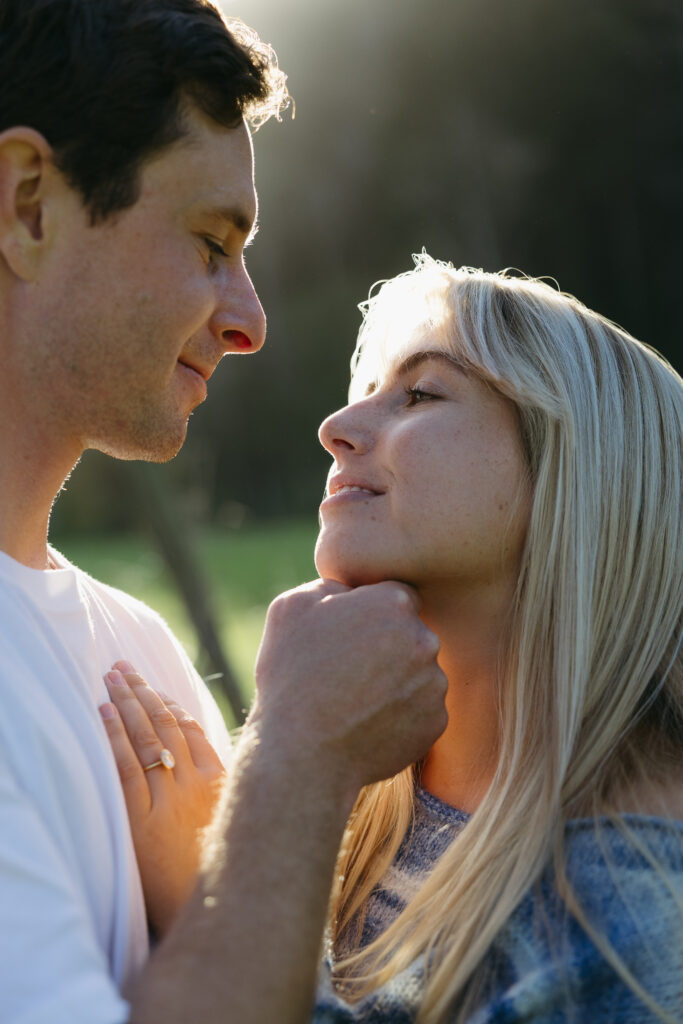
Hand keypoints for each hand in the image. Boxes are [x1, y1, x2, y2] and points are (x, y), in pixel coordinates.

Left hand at [99, 663, 225, 936]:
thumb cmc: (224, 869)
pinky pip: (126, 767)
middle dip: (142, 692)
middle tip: (123, 667)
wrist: (218, 911)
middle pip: (165, 724)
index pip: (191, 728)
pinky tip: (103, 713)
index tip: (154, 689)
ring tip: (111, 678)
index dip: (169, 704)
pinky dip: (114, 736)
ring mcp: (169, 799)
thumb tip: (212, 767)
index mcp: (221, 779)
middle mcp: (196, 782)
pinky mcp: (145, 820)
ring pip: (146, 737)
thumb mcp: (235, 821)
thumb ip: (224, 790)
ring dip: (126, 702)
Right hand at [252, 579, 447, 804]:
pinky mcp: (436, 723)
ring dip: (395, 681)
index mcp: (393, 603)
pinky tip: (367, 722)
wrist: (302, 752)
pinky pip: (420, 710)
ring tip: (355, 701)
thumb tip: (350, 591)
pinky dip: (400, 715)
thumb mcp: (291, 607)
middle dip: (386, 647)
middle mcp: (424, 639)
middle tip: (348, 671)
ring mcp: (434, 683)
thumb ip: (331, 585)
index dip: (369, 615)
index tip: (348, 636)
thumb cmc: (291, 675)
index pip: (394, 597)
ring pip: (418, 673)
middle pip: (410, 634)